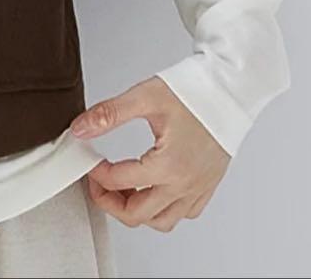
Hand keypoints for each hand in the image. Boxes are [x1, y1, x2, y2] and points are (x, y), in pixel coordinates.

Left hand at [70, 76, 229, 231]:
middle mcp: (186, 184)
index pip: (119, 181)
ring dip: (136, 210)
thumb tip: (80, 129)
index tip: (88, 160)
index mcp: (169, 165)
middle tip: (97, 183)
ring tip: (121, 188)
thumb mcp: (144, 97)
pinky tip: (150, 188)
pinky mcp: (207, 186)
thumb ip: (108, 115)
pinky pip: (184, 213)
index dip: (95, 173)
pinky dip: (162, 209)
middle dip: (109, 201)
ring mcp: (199, 188)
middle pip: (138, 215)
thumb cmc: (194, 92)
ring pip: (162, 221)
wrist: (230, 90)